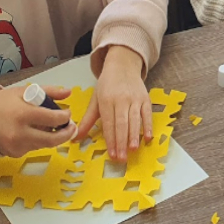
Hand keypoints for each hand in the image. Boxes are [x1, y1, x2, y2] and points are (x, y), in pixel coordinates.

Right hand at [0, 85, 75, 157]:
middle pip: (52, 139)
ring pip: (44, 144)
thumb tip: (68, 92)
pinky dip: (38, 141)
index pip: (53, 119)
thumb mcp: (24, 92)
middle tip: (71, 127)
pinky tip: (35, 132)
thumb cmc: (3, 103)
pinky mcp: (14, 153)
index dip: (65, 116)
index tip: (67, 113)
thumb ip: (48, 92)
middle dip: (66, 134)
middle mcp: (20, 133)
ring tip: (54, 127)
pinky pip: (33, 148)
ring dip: (53, 137)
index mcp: (23, 114)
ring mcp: (16, 146)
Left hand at [74, 46, 150, 161]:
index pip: (109, 124)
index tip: (112, 154)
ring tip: (133, 149)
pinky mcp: (146, 99)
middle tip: (122, 158)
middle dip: (121, 142)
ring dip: (135, 135)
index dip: (110, 140)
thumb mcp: (95, 100)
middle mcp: (121, 100)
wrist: (123, 66)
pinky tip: (148, 137)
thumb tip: (75, 138)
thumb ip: (87, 120)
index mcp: (106, 101)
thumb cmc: (107, 85)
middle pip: (122, 124)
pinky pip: (148, 114)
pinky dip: (149, 126)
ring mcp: (135, 99)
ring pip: (135, 120)